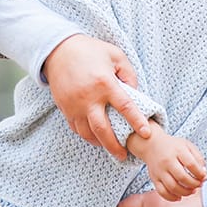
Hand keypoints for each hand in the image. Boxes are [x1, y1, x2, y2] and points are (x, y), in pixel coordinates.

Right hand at [43, 33, 150, 159]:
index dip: (137, 121)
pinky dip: (87, 136)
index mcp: (105, 83)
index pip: (125, 107)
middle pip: (103, 130)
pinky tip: (95, 138)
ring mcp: (75, 105)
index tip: (146, 133)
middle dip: (115, 146)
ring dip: (100, 144)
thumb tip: (135, 93)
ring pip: (88, 133)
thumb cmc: (91, 50)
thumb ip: (129, 74)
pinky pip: (76, 128)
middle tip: (124, 155)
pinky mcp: (65, 108)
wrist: (59, 50)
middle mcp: (89, 98)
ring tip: (111, 149)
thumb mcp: (115, 55)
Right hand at [128, 127, 206, 200]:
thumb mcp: (187, 145)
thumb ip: (198, 157)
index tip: (203, 177)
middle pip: (182, 178)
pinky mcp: (154, 178)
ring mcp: (160, 171)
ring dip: (185, 192)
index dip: (200, 173)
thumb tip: (203, 173)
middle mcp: (167, 161)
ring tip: (192, 191)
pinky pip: (162, 192)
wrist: (152, 145)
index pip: (191, 164)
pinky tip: (179, 196)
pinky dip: (172, 198)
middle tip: (199, 185)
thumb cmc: (172, 146)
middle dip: (194, 184)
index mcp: (178, 150)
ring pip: (173, 187)